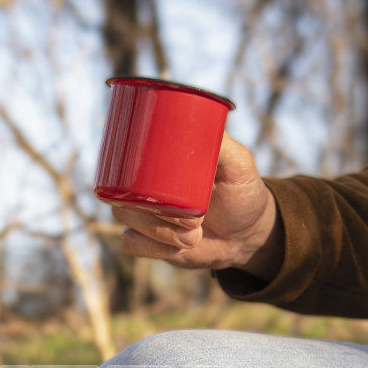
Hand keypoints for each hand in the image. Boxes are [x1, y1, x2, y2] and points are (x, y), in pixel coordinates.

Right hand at [111, 133, 279, 277]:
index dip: (130, 168)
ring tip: (195, 237)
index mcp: (160, 160)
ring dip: (159, 231)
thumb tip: (204, 118)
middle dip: (155, 212)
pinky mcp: (146, 239)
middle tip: (195, 223)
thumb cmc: (242, 193)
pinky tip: (178, 248)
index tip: (162, 186)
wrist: (245, 235)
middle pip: (122, 191)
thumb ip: (222, 144)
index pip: (126, 156)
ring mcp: (143, 211)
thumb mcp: (238, 165)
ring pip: (125, 216)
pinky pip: (130, 242)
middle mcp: (146, 183)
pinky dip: (154, 247)